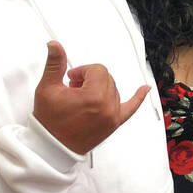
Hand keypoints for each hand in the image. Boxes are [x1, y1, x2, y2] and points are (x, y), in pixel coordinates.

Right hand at [33, 41, 149, 153]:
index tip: (71, 78)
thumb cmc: (49, 120)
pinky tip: (145, 88)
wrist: (52, 147)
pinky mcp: (114, 124)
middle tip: (73, 88)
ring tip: (82, 96)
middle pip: (106, 78)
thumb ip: (55, 64)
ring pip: (114, 89)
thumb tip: (55, 45)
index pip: (97, 70)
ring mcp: (113, 116)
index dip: (82, 71)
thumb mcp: (48, 88)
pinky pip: (130, 108)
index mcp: (94, 97)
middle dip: (90, 79)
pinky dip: (138, 98)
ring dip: (101, 87)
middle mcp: (108, 107)